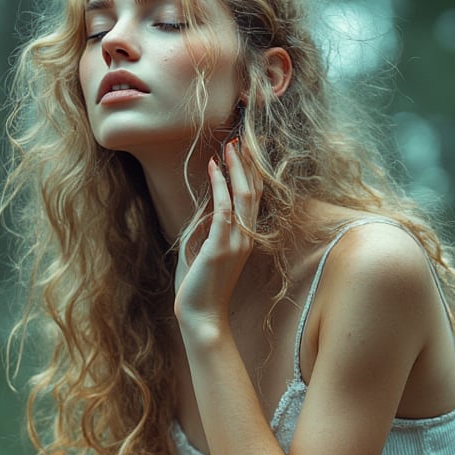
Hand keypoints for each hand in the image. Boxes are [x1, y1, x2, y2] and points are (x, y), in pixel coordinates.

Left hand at [174, 142, 263, 330]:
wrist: (201, 317)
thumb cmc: (198, 287)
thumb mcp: (201, 250)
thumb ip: (205, 228)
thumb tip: (206, 206)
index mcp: (244, 239)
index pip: (254, 199)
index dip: (251, 173)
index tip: (243, 149)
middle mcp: (246, 238)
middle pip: (255, 191)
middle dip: (248, 163)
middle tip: (241, 137)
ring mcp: (236, 242)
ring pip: (245, 196)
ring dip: (237, 168)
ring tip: (230, 145)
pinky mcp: (221, 246)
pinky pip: (225, 208)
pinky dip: (219, 185)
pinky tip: (213, 168)